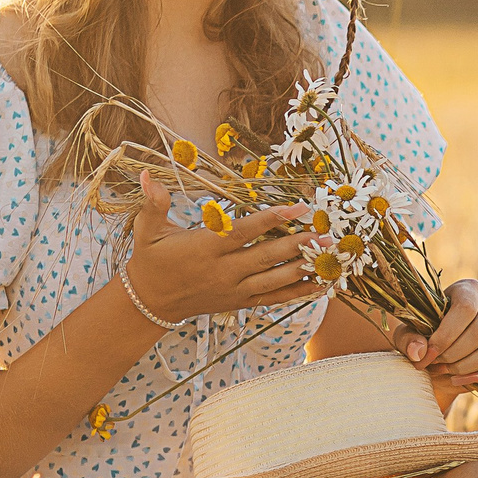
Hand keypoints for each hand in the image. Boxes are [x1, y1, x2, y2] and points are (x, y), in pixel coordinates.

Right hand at [123, 174, 325, 323]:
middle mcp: (222, 271)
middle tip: (326, 233)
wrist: (149, 301)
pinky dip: (298, 293)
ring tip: (330, 256)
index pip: (243, 233)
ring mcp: (233, 289)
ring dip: (304, 268)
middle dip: (298, 245)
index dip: (271, 219)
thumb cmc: (151, 260)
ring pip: (274, 280)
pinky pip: (273, 299)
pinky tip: (321, 285)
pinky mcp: (239, 302)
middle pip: (266, 258)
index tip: (297, 207)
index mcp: (204, 249)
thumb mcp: (148, 230)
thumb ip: (153, 203)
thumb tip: (147, 175)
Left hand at [394, 279, 477, 389]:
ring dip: (469, 367)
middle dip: (455, 355)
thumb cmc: (427, 338)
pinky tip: (471, 380)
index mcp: (468, 289)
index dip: (446, 336)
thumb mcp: (409, 335)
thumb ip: (408, 339)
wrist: (445, 355)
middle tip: (437, 366)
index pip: (465, 309)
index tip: (427, 355)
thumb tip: (419, 352)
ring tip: (449, 373)